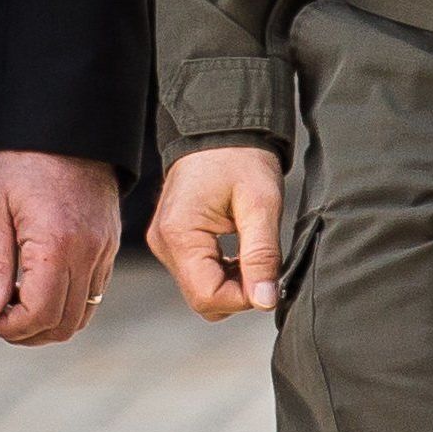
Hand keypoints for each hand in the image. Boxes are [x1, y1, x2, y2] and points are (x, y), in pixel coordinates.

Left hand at [0, 150, 121, 344]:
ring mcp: (104, 250)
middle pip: (64, 324)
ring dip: (48, 322)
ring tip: (14, 304)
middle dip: (26, 333)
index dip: (8, 328)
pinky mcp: (109, 245)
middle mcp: (89, 253)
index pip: (39, 315)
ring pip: (83, 314)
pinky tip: (38, 287)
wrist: (63, 124)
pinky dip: (68, 304)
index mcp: (57, 244)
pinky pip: (95, 293)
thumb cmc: (18, 158)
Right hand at [149, 144, 282, 319]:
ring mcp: (164, 242)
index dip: (244, 298)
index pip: (208, 297)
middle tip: (262, 262)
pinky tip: (237, 251)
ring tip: (251, 251)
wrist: (220, 129)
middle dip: (238, 292)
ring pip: (201, 290)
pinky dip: (222, 272)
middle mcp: (163, 242)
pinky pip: (197, 275)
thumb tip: (264, 302)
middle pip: (202, 298)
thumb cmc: (240, 159)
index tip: (269, 279)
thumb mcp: (261, 205)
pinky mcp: (171, 240)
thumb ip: (262, 256)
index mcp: (179, 234)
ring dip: (231, 282)